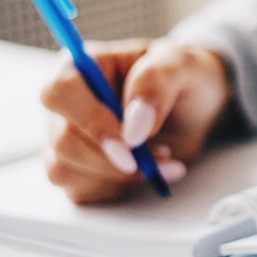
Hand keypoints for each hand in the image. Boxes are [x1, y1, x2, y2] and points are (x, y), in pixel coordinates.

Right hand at [41, 38, 232, 203]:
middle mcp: (66, 104)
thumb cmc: (184, 77)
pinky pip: (80, 191)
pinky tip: (146, 172)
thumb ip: (155, 84)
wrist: (196, 107)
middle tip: (164, 154)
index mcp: (81, 66)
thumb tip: (133, 127)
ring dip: (120, 176)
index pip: (60, 93)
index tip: (132, 142)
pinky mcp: (78, 169)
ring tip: (162, 159)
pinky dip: (119, 188)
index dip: (92, 121)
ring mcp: (67, 138)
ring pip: (66, 171)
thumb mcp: (181, 65)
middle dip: (116, 159)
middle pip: (64, 141)